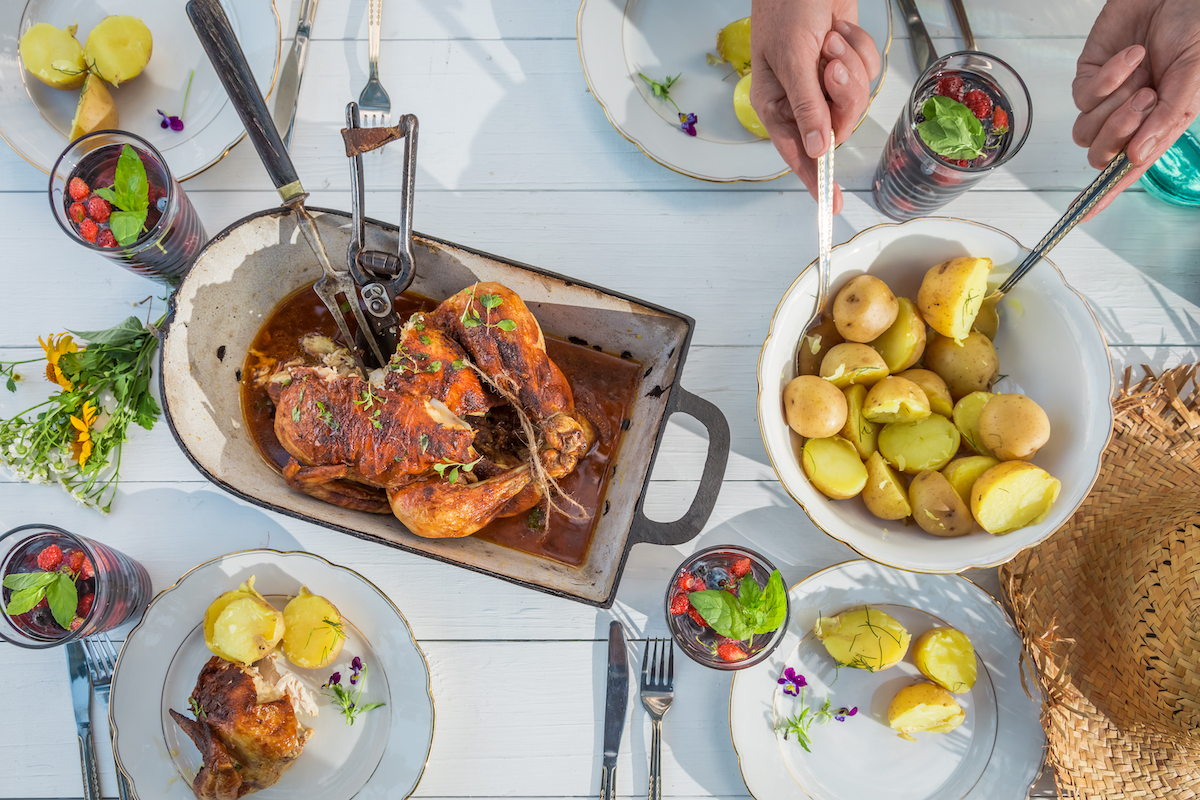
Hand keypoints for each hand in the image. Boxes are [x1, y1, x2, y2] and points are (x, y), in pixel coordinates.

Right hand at [750, 0, 878, 213]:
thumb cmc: (785, 7)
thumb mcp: (792, 58)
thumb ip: (806, 106)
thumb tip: (815, 149)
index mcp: (777, 105)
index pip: (798, 154)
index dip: (816, 180)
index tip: (832, 204)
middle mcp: (802, 99)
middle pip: (837, 125)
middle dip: (842, 95)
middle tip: (831, 66)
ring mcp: (826, 82)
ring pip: (856, 99)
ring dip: (850, 66)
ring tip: (831, 40)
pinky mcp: (847, 63)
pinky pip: (867, 72)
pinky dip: (859, 48)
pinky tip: (839, 29)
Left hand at [1073, 0, 1199, 216]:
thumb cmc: (1195, 31)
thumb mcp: (1193, 79)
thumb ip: (1168, 118)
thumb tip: (1136, 157)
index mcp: (1156, 126)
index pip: (1125, 171)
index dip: (1103, 195)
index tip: (1081, 216)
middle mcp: (1128, 117)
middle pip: (1099, 155)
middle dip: (1120, 133)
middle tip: (1147, 98)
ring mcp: (1106, 98)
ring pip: (1085, 131)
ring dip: (1114, 108)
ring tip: (1142, 80)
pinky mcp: (1088, 75)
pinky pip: (1083, 96)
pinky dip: (1108, 79)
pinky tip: (1131, 56)